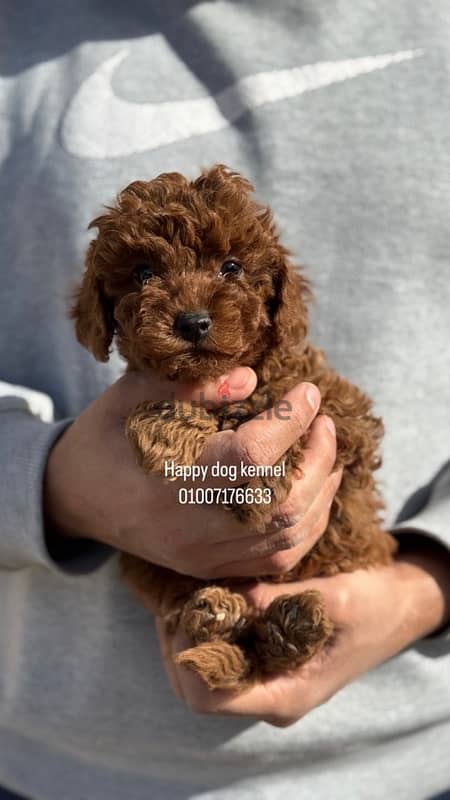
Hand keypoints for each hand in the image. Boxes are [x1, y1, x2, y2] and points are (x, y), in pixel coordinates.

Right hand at [44, 369, 339, 577]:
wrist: (74, 495)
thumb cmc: (107, 435)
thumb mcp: (135, 394)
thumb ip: (193, 385)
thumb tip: (253, 380)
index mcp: (169, 479)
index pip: (252, 456)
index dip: (290, 421)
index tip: (307, 391)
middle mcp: (191, 527)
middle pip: (282, 504)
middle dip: (317, 459)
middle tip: (324, 423)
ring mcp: (202, 555)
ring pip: (287, 538)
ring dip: (321, 493)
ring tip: (327, 454)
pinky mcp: (209, 567)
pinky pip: (276, 560)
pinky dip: (306, 525)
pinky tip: (312, 493)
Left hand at [157, 539, 449, 723]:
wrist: (399, 607)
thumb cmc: (373, 606)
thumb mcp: (332, 599)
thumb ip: (278, 602)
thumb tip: (227, 595)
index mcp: (285, 696)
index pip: (208, 698)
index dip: (186, 658)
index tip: (187, 612)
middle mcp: (270, 695)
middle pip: (194, 687)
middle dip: (178, 643)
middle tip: (178, 596)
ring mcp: (267, 680)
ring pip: (203, 671)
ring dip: (187, 634)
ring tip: (187, 591)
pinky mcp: (266, 661)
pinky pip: (220, 653)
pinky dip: (204, 628)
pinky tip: (205, 594)